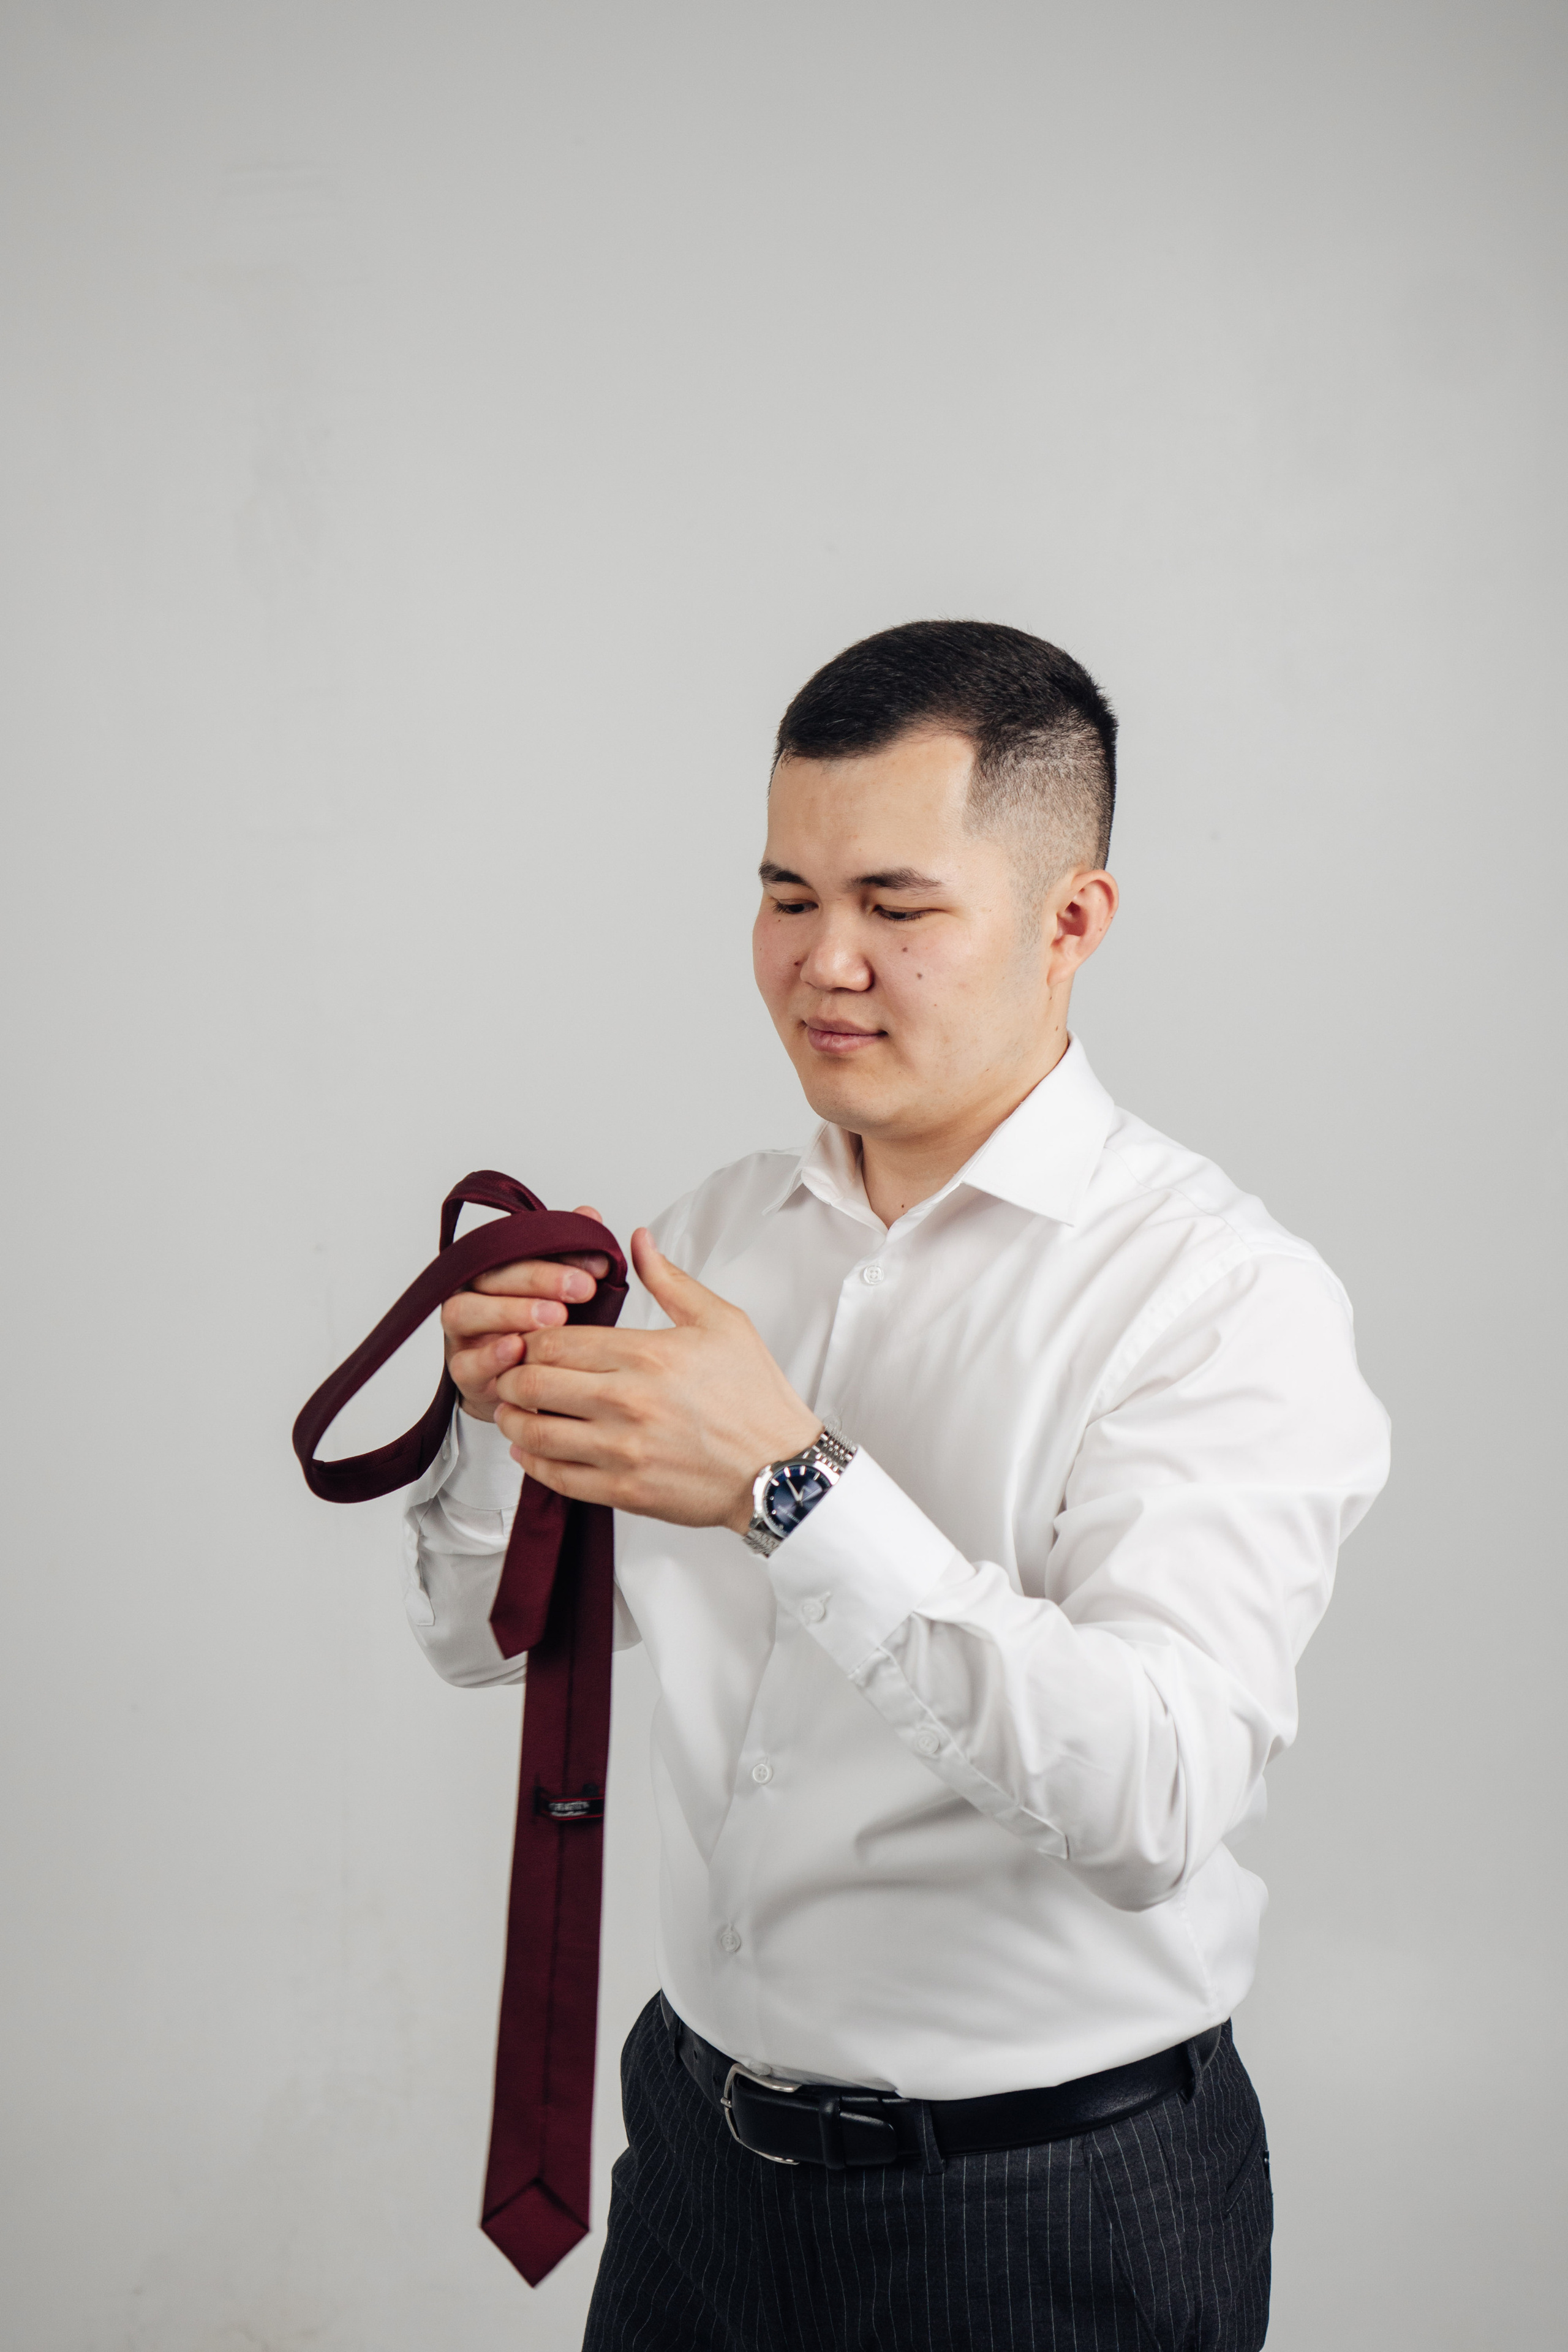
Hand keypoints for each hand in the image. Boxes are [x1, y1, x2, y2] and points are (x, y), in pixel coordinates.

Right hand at [440, 1204, 610, 1423]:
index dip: (558, 1252)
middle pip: (490, 1275)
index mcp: (494, 1267)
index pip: (516, 1247)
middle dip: (539, 1278)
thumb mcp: (566, 1291)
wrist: (523, 1384)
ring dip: (510, 1311)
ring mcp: (461, 1332)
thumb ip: (572, 1253)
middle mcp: (470, 1293)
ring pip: (466, 1311)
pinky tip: (518, 1348)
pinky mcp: (462, 1370)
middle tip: (582, 1289)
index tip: (600, 1265)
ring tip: (554, 1317)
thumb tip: (589, 1214)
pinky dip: (490, 1355)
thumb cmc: (542, 1329)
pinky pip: (466, 1361)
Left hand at [493, 1229, 821, 1533]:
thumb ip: (669, 1280)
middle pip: (533, 1382)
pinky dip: (532, 1462)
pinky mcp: (624, 1490)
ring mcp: (623, 1450)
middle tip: (511, 1373)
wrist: (781, 1468)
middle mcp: (627, 1402)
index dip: (528, 1337)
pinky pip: (556, 1477)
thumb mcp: (721, 1322)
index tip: (527, 1339)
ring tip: (514, 1410)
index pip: (554, 1340)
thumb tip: (638, 1240)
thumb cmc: (754, 1396)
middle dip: (512, 1376)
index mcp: (646, 1354)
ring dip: (513, 1419)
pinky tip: (530, 1449)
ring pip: (535, 1431)